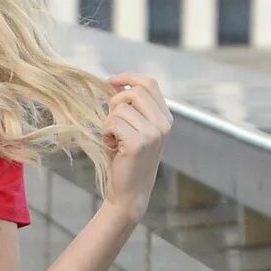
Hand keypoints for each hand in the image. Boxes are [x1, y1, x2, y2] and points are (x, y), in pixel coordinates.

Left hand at [99, 74, 168, 221]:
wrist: (130, 192)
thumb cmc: (126, 160)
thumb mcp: (134, 129)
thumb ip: (131, 108)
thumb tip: (115, 83)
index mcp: (165, 118)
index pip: (149, 83)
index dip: (128, 78)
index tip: (111, 81)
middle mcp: (163, 123)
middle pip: (134, 91)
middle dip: (115, 102)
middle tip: (111, 122)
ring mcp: (153, 133)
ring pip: (120, 108)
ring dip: (108, 122)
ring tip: (113, 139)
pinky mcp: (139, 142)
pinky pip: (113, 122)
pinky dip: (106, 133)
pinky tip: (111, 146)